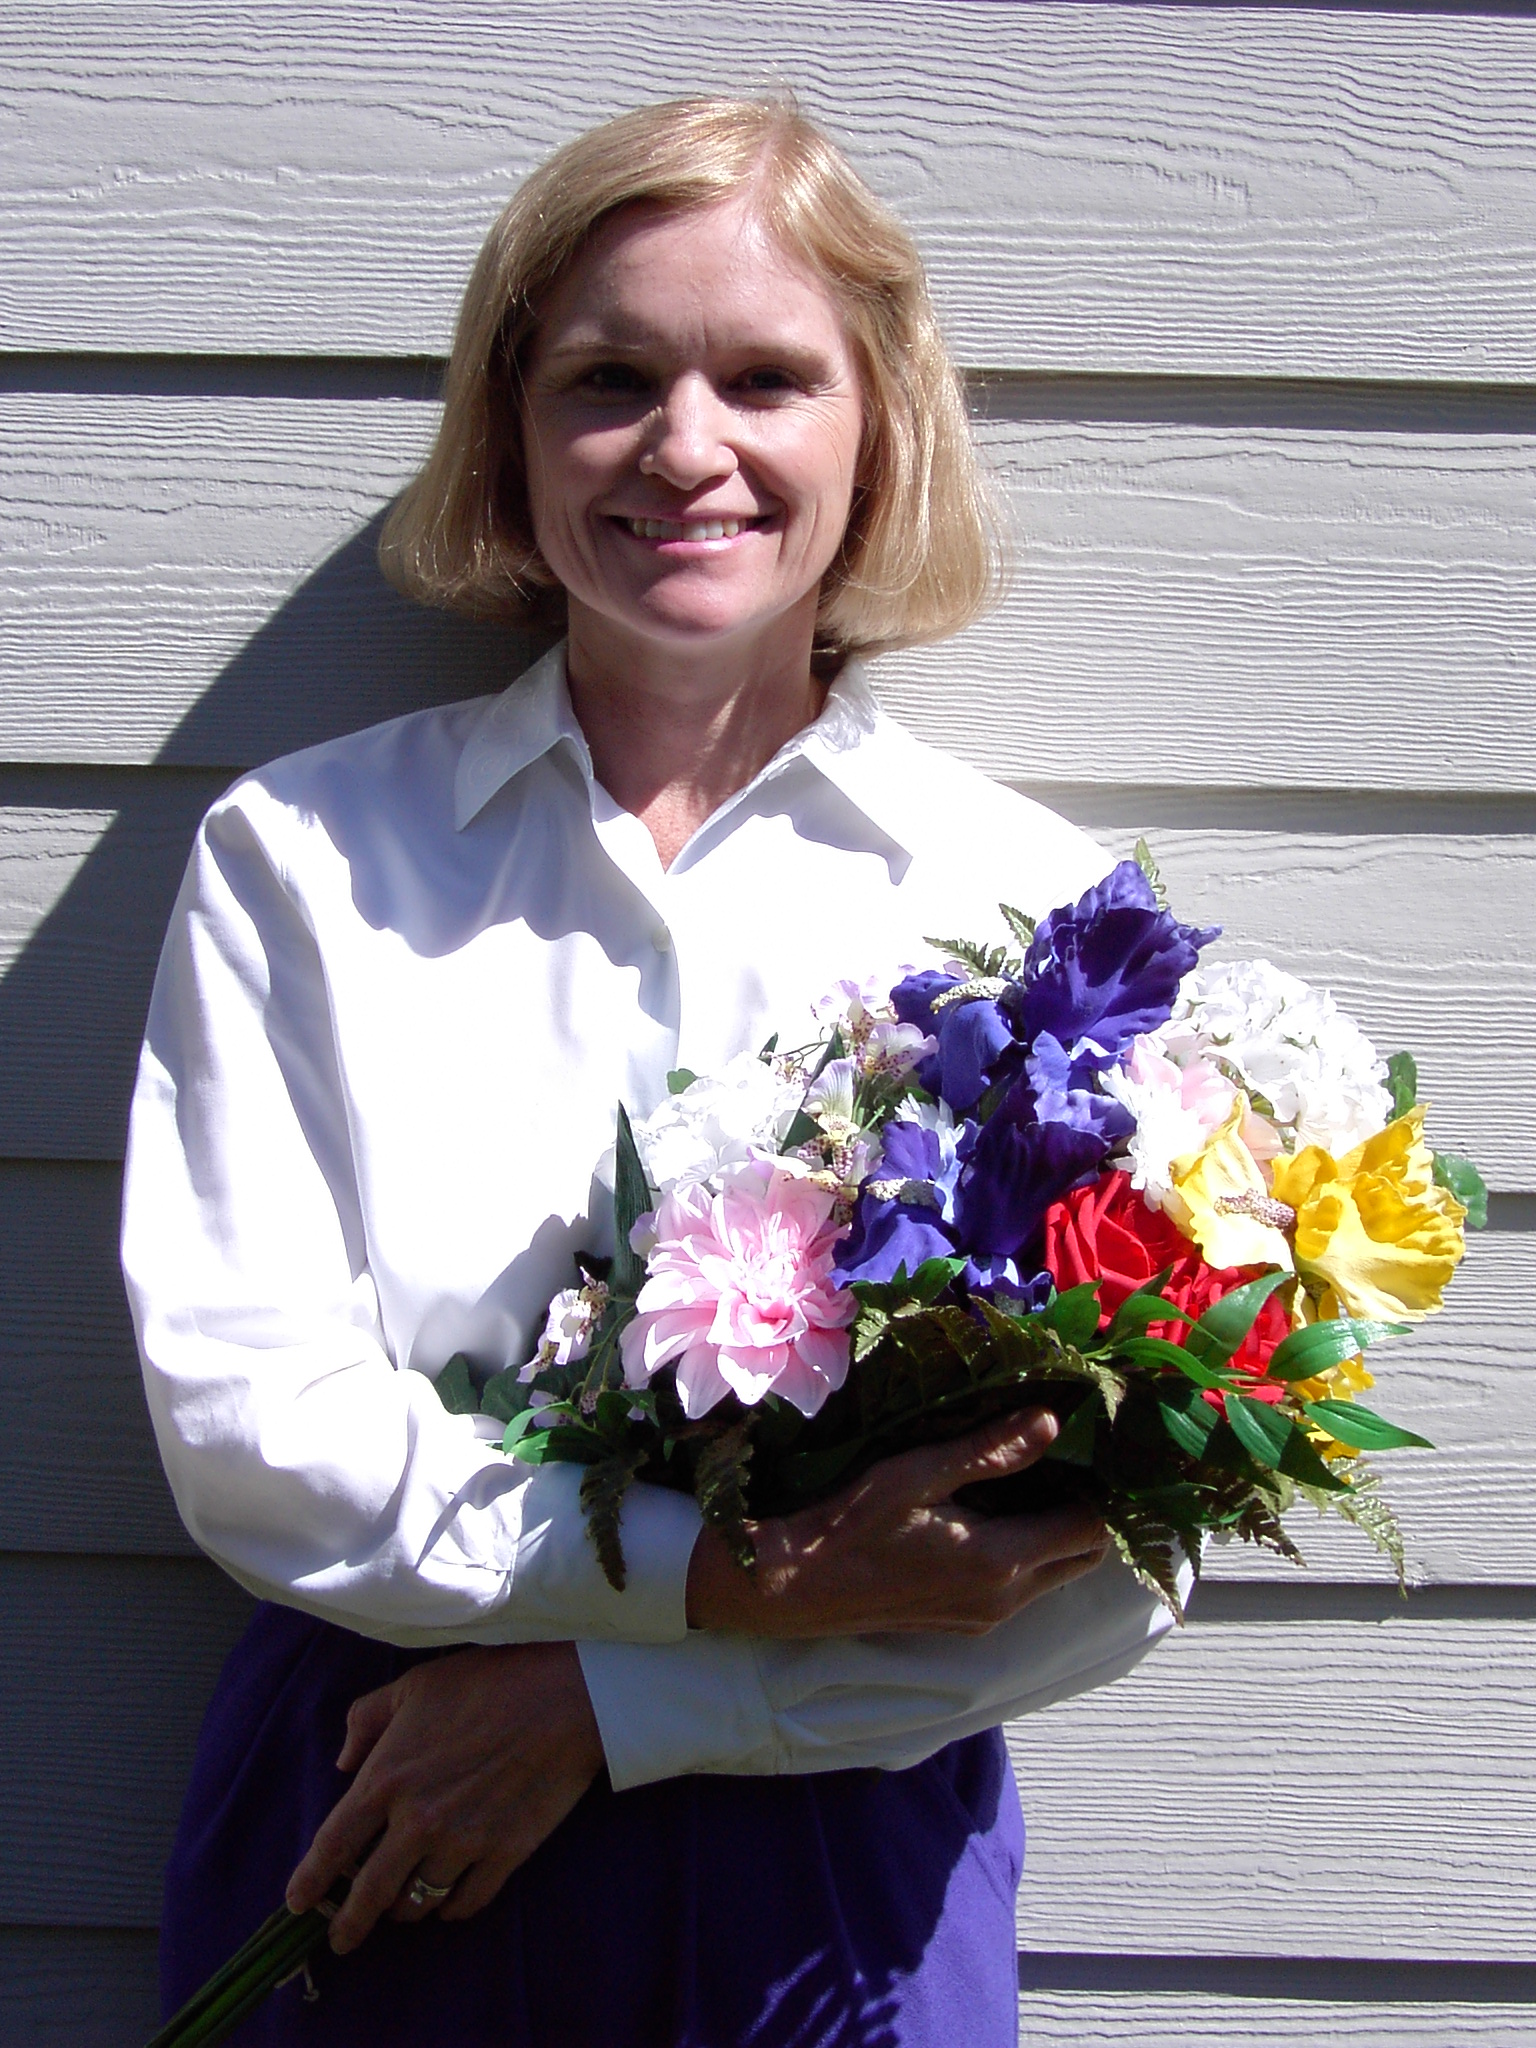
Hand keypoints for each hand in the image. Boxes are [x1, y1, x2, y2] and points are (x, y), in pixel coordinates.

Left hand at [285, 1641, 603, 1953]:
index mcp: (386, 1779)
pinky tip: (448, 1901)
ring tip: (403, 1907)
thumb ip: (366, 1720)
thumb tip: (343, 1762)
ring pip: (417, 1903)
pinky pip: (466, 1904)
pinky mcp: (503, 1855)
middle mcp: (416, 1821)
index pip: (332, 1847)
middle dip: (349, 1925)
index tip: (297, 1904)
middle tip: (342, 1939)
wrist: (561, 1697)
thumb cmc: (485, 1683)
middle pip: (369, 1895)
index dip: (308, 1883)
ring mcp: (461, 1844)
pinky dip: (451, 1909)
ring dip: (404, 1910)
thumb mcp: (412, 1687)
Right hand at [687, 1409, 1109, 1637]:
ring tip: (1037, 1481)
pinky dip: (1030, 1554)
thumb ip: (989, 1451)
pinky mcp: (966, 1625)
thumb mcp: (918, 1473)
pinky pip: (1024, 1590)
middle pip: (1084, 1558)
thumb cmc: (854, 1521)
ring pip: (1055, 1576)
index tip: (1094, 1449)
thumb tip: (1051, 1422)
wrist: (798, 1588)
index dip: (1102, 1491)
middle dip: (1090, 1512)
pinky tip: (998, 1516)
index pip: (1090, 1530)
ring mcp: (987, 1618)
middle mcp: (1006, 1598)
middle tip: (1071, 1461)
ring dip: (1059, 1534)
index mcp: (1001, 1559)